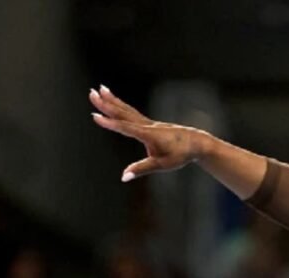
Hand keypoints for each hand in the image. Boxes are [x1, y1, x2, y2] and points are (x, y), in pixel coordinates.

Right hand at [89, 84, 207, 180]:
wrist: (196, 143)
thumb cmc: (180, 155)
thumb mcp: (162, 165)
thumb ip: (142, 169)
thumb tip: (123, 177)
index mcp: (149, 135)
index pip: (126, 128)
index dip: (110, 123)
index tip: (95, 116)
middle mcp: (147, 125)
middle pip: (124, 113)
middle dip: (107, 104)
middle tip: (91, 93)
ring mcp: (149, 123)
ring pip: (127, 110)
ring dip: (113, 100)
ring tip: (100, 89)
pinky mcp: (150, 124)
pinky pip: (132, 113)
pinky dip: (122, 106)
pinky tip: (114, 101)